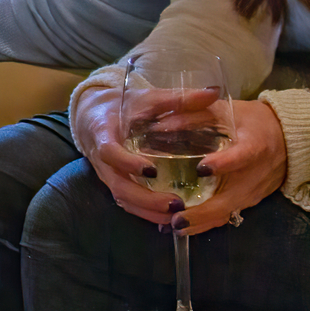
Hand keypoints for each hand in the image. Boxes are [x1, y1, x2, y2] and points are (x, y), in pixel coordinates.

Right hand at [78, 81, 169, 219]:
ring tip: (177, 213)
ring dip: (149, 210)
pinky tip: (169, 218)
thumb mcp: (148, 98)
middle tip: (176, 203)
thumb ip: (178, 99)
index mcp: (104, 134)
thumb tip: (213, 92)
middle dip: (146, 199)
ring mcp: (108, 175)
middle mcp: (103, 160)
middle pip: (118, 186)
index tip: (152, 169)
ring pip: (123, 199)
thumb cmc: (124, 106)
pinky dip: (147, 213)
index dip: (127, 163)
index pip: (110, 152)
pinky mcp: (116, 183)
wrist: (96, 115)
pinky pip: (128, 203)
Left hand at [182, 98, 289, 235]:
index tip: (201, 168)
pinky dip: (206, 223)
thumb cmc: (254, 122)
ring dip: (201, 222)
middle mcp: (257, 174)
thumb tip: (163, 124)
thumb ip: (198, 115)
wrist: (288, 140)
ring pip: (227, 212)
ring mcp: (253, 192)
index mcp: (256, 145)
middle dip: (203, 211)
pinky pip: (227, 215)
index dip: (225, 163)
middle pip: (231, 198)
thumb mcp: (229, 111)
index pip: (243, 156)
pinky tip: (184, 227)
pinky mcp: (250, 201)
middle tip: (176, 217)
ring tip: (174, 226)